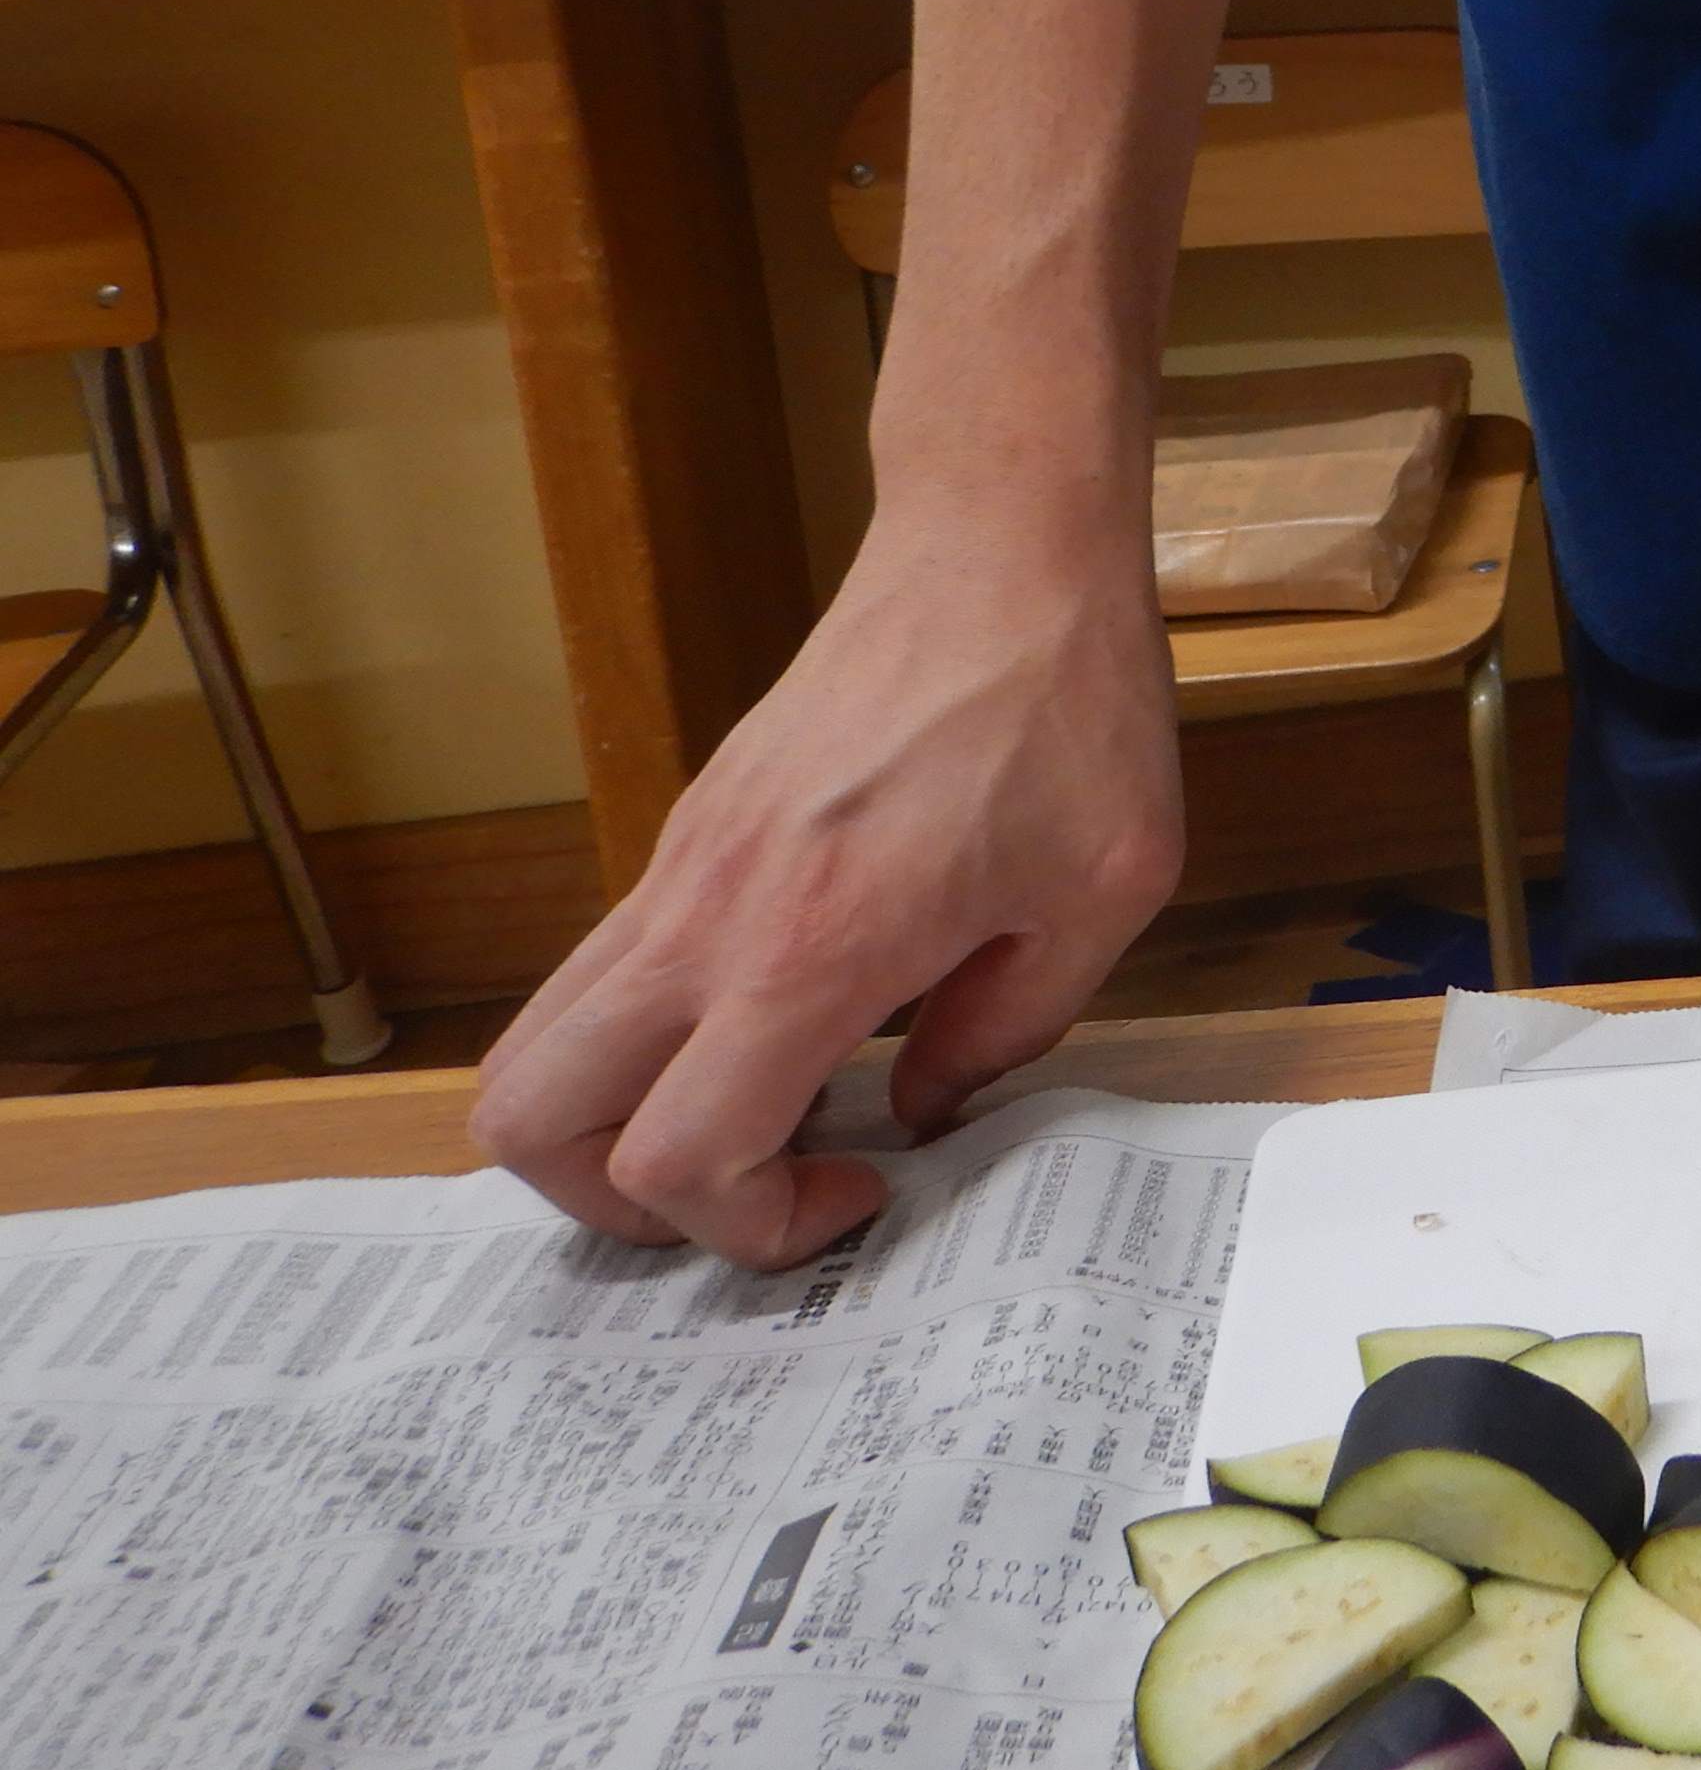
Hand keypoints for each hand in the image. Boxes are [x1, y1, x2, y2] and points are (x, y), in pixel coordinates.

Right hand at [469, 504, 1184, 1267]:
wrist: (999, 542)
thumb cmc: (1069, 703)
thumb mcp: (1106, 891)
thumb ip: (1009, 1029)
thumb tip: (918, 1109)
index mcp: (810, 948)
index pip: (680, 1158)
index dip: (752, 1228)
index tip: (857, 1187)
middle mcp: (708, 914)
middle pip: (526, 1118)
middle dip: (614, 1202)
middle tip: (751, 1182)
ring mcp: (681, 865)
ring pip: (539, 1039)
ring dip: (611, 1117)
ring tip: (758, 1114)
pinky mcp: (693, 828)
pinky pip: (607, 968)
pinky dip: (650, 1034)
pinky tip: (782, 1020)